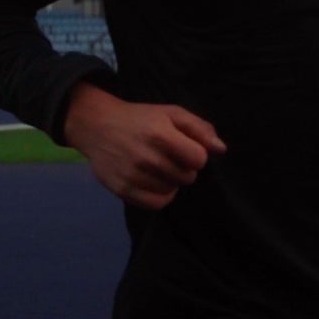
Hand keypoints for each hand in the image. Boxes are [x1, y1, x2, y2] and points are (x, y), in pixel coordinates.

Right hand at [61, 82, 226, 210]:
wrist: (97, 125)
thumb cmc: (141, 119)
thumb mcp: (171, 113)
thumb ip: (199, 129)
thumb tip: (221, 149)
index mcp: (160, 135)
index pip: (199, 159)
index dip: (196, 154)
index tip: (185, 148)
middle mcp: (146, 158)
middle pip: (187, 177)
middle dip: (183, 167)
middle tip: (168, 155)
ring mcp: (132, 176)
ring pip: (173, 190)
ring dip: (171, 180)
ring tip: (158, 167)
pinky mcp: (122, 190)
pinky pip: (156, 204)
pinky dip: (160, 195)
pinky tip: (153, 181)